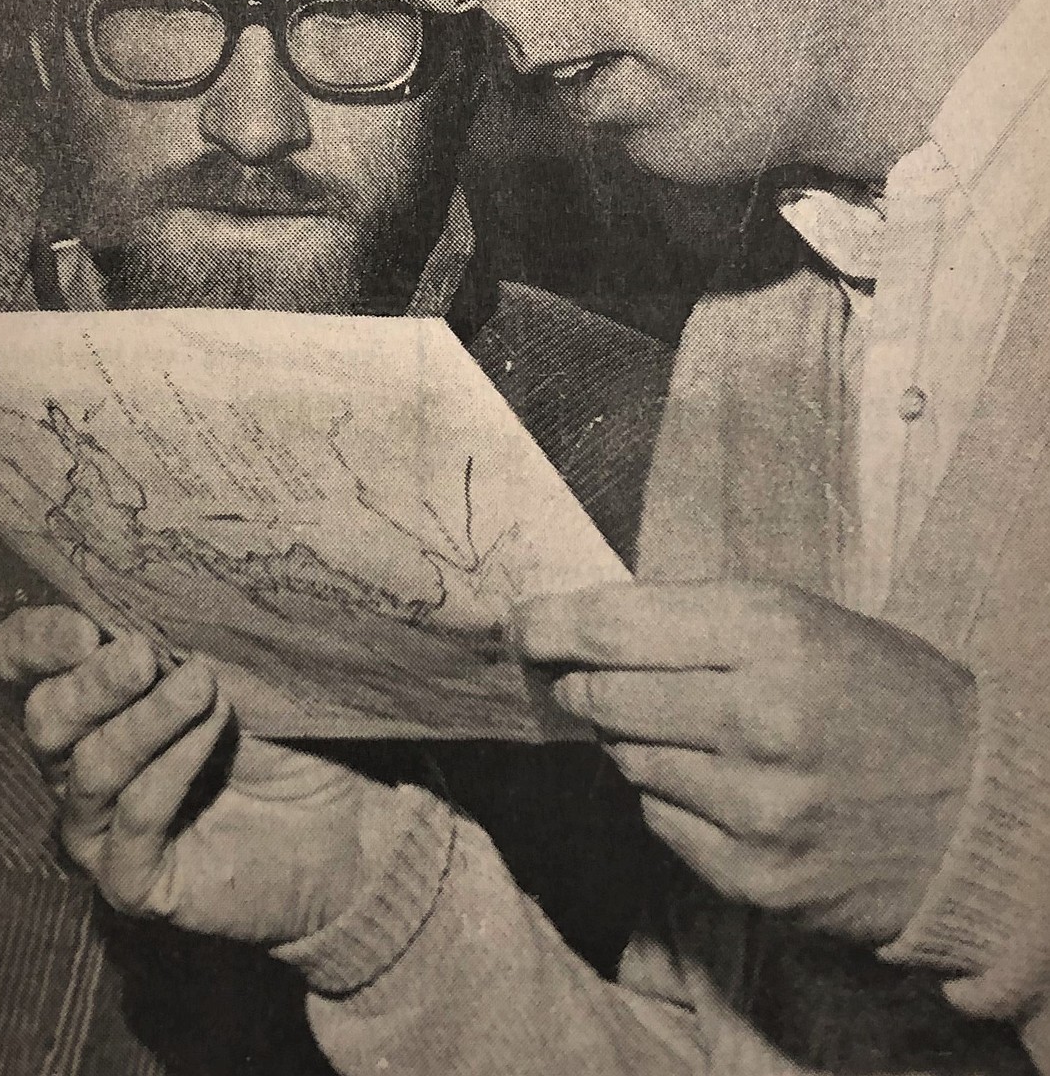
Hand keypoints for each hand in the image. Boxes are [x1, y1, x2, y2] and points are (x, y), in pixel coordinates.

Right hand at [0, 607, 391, 944]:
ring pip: (90, 768)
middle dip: (91, 682)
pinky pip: (135, 818)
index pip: (22, 663)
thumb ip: (182, 634)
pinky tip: (215, 731)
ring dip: (147, 720)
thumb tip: (162, 580)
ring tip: (201, 685)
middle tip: (141, 654)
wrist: (343, 820)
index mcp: (90, 699)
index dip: (37, 642)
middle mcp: (77, 764)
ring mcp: (99, 829)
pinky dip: (173, 767)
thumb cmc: (283, 728)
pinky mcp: (133, 882)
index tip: (84, 626)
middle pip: (46, 717)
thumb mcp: (233, 665)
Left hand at [513, 581, 976, 943]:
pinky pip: (660, 821)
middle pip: (606, 696)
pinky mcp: (753, 876)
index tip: (522, 622)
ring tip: (685, 729)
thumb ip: (699, 621)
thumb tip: (586, 627)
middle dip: (580, 682)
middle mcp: (758, 718)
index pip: (617, 624)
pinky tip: (714, 783)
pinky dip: (668, 797)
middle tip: (577, 676)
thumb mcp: (805, 620)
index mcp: (773, 633)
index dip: (553, 623)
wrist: (974, 807)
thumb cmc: (882, 693)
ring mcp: (754, 806)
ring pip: (627, 761)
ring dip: (631, 741)